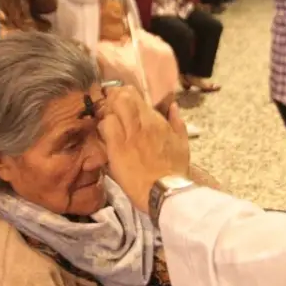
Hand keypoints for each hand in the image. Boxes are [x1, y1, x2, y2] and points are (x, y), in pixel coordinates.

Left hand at [98, 86, 190, 213]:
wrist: (164, 191)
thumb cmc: (175, 169)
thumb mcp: (182, 142)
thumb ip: (177, 121)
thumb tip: (172, 105)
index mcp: (156, 120)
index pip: (133, 94)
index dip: (123, 94)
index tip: (121, 101)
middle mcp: (142, 123)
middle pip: (121, 97)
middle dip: (112, 99)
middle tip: (110, 109)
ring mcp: (128, 134)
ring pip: (111, 109)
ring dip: (107, 113)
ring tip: (107, 123)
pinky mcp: (116, 148)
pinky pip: (105, 127)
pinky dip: (103, 127)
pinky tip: (105, 135)